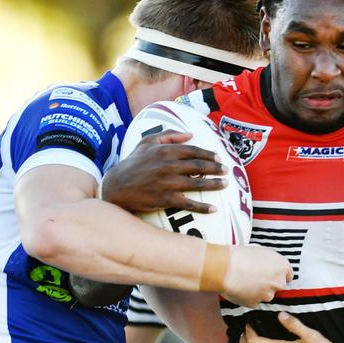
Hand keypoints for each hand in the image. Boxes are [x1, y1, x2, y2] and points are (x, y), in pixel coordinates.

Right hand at [104, 130, 225, 213]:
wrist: (117, 186)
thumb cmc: (133, 163)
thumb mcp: (147, 142)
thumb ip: (169, 135)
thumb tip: (190, 133)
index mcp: (165, 151)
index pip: (193, 150)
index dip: (208, 154)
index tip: (218, 157)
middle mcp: (168, 166)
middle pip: (199, 166)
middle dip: (216, 168)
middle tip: (226, 170)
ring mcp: (168, 183)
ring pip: (197, 183)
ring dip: (214, 184)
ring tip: (225, 184)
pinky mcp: (166, 199)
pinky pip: (188, 203)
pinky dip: (202, 207)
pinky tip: (213, 209)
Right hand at [222, 245, 292, 307]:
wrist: (226, 268)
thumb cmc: (241, 256)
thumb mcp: (262, 251)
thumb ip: (272, 261)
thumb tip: (271, 265)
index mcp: (282, 267)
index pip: (288, 275)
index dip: (278, 273)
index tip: (272, 273)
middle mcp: (278, 283)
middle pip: (278, 286)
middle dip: (270, 283)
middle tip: (257, 276)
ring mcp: (267, 295)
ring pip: (266, 294)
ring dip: (259, 290)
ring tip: (246, 281)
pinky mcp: (255, 303)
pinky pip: (254, 301)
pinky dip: (249, 296)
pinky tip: (242, 288)